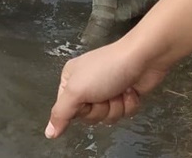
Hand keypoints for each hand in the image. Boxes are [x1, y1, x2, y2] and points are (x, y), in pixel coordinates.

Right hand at [44, 38, 168, 138]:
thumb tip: (49, 133)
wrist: (142, 58)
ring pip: (107, 117)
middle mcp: (87, 86)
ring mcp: (107, 91)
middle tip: (104, 93)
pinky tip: (130, 91)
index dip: (79, 109)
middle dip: (100, 108)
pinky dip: (128, 104)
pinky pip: (123, 113)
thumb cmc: (107, 68)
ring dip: (116, 106)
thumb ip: (61, 113)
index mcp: (71, 80)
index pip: (67, 110)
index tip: (86, 99)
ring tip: (119, 90)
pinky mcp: (124, 95)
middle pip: (89, 116)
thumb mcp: (77, 90)